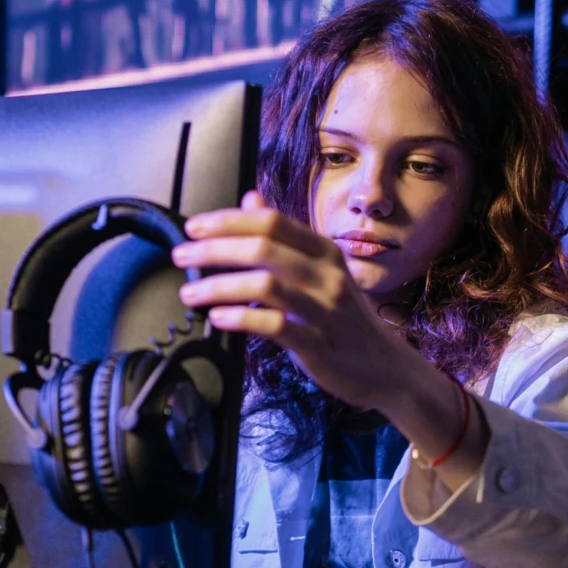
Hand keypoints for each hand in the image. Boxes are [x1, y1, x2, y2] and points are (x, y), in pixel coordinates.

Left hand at [174, 195, 486, 484]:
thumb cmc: (344, 319)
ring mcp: (324, 309)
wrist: (385, 368)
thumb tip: (251, 198)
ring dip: (219, 286)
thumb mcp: (320, 270)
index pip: (272, 222)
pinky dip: (240, 319)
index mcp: (325, 251)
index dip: (229, 220)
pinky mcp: (318, 344)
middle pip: (263, 248)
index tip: (194, 226)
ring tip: (190, 292)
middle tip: (182, 256)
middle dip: (214, 249)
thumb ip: (284, 237)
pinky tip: (218, 318)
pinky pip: (274, 326)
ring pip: (266, 285)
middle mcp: (327, 275)